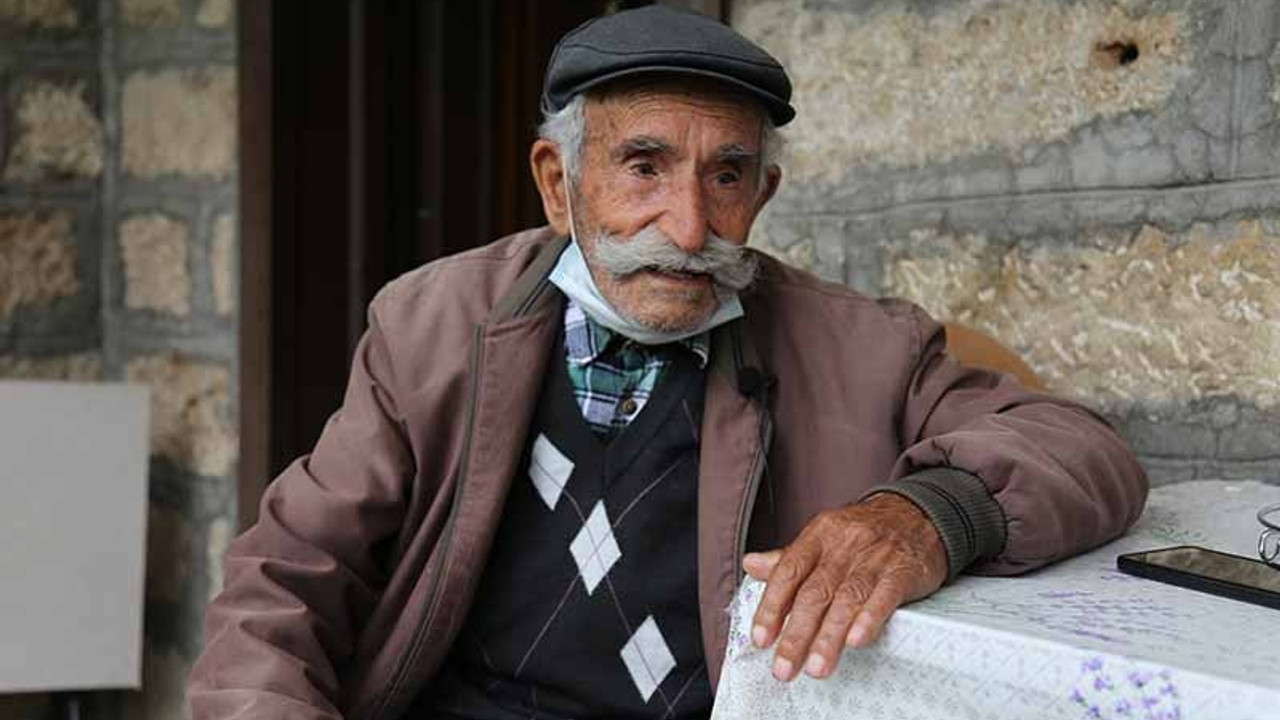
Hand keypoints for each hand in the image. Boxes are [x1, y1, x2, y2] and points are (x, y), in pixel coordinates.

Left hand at [742, 493, 946, 681]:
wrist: (917, 514)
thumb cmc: (863, 533)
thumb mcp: (823, 538)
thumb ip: (788, 558)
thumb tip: (750, 565)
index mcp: (818, 536)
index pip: (788, 572)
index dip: (771, 607)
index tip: (761, 639)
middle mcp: (843, 546)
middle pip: (815, 593)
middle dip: (797, 635)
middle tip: (784, 668)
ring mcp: (874, 557)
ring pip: (846, 599)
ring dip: (829, 637)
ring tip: (816, 668)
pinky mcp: (902, 570)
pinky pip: (884, 595)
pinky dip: (869, 619)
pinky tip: (856, 641)